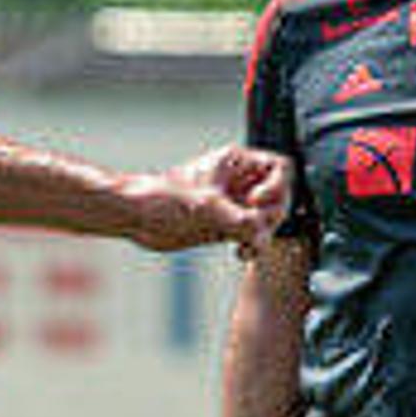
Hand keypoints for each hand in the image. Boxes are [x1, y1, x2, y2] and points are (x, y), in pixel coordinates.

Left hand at [136, 146, 293, 252]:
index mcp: (236, 163)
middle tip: (254, 229)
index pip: (279, 168)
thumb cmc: (163, 199)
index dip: (276, 187)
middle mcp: (238, 182)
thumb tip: (262, 233)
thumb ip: (240, 221)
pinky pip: (251, 234)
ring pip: (266, 218)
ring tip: (248, 248)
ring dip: (263, 235)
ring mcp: (232, 204)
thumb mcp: (207, 209)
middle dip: (270, 216)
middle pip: (277, 197)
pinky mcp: (224, 225)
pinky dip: (252, 245)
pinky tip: (242, 253)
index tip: (256, 202)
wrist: (137, 217)